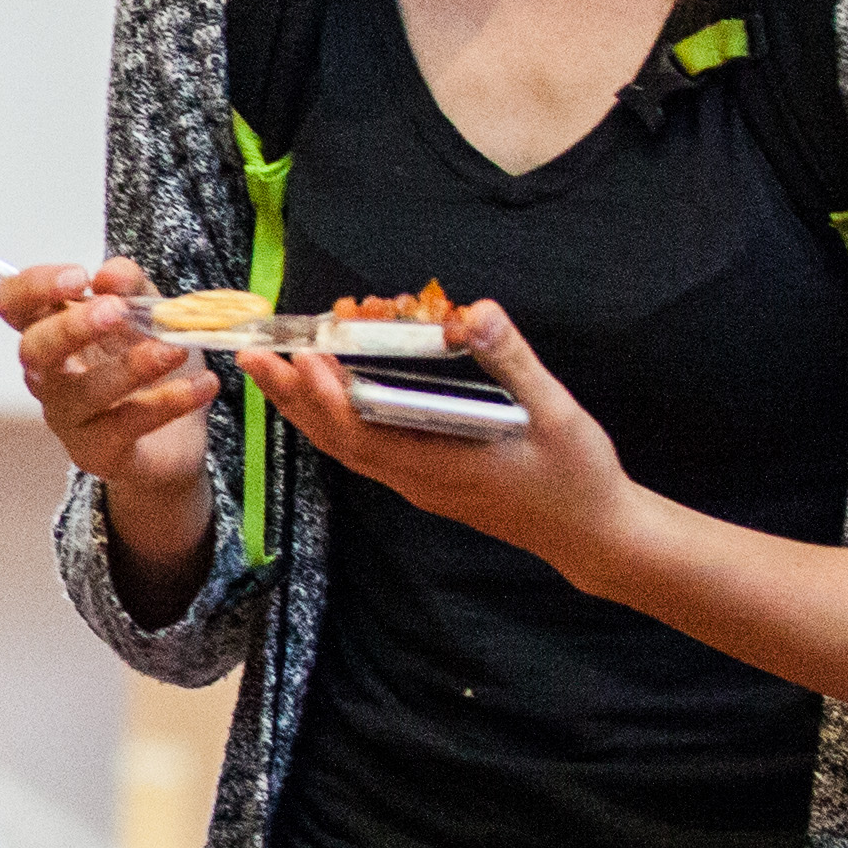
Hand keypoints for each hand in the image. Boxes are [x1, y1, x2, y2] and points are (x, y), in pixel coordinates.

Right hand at [3, 259, 224, 611]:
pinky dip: (170, 402)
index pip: (13, 303)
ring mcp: (67, 416)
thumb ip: (131, 287)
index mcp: (50, 331)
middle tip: (116, 312)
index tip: (79, 277)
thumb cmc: (147, 367)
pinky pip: (127, 425)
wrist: (173, 439)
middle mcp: (47, 375)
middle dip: (72, 327)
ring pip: (82, 392)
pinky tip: (204, 385)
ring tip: (175, 350)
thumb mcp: (147, 314)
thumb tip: (109, 274)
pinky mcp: (97, 451)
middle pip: (34, 349)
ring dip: (130, 367)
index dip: (34, 287)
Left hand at [240, 296, 643, 583]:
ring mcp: (418, 483)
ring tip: (276, 369)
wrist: (593, 535)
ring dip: (309, 407)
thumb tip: (474, 312)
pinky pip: (366, 449)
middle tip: (254, 352)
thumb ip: (512, 360)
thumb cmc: (575, 475)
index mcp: (438, 463)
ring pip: (346, 446)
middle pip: (336, 437)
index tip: (298, 354)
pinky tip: (332, 395)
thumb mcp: (554, 411)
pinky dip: (339, 418)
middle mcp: (416, 478)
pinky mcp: (428, 481)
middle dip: (292, 395)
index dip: (323, 395)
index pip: (360, 430)